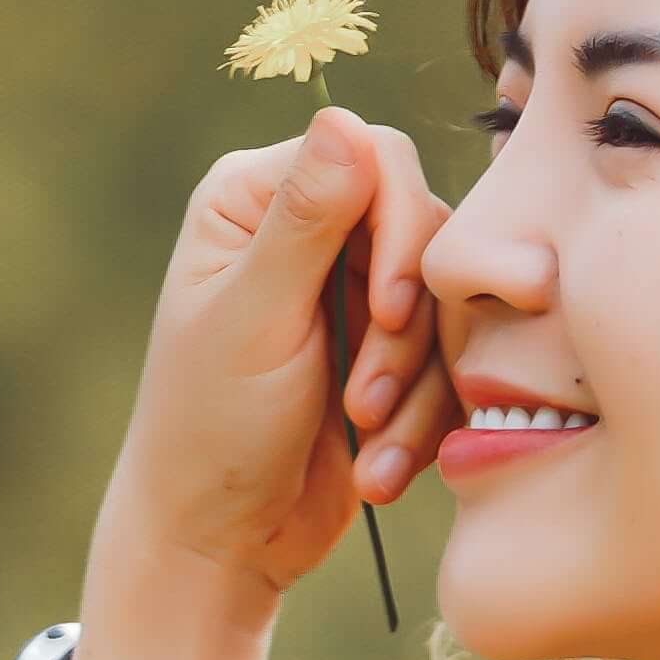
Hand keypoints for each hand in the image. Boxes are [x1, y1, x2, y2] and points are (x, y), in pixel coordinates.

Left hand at [90, 106, 452, 646]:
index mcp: (256, 200)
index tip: (386, 313)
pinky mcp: (385, 354)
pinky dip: (423, 418)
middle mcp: (307, 231)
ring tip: (365, 440)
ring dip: (416, 383)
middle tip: (364, 400)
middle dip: (407, 327)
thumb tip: (340, 117)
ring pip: (446, 303)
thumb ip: (302, 224)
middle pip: (425, 231)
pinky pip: (450, 360)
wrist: (218, 542)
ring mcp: (350, 292)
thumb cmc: (208, 431)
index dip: (400, 232)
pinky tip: (378, 468)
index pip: (376, 160)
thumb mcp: (254, 322)